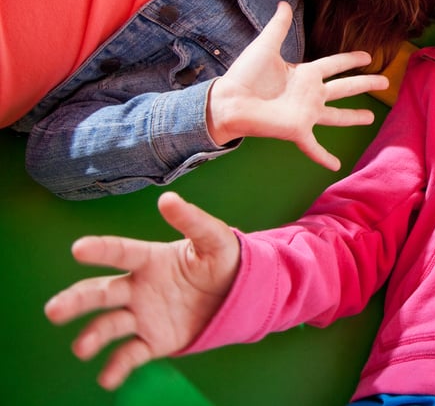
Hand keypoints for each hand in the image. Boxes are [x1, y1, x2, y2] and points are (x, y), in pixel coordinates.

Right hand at [43, 192, 238, 390]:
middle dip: (77, 300)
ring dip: (93, 336)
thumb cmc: (221, 260)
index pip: (121, 252)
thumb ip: (192, 221)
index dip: (101, 250)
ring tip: (82, 348)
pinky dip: (117, 367)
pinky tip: (107, 378)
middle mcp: (137, 287)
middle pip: (101, 292)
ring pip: (109, 325)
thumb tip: (167, 198)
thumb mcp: (213, 239)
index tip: (78, 248)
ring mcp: (142, 315)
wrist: (237, 294)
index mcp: (150, 259)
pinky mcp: (152, 341)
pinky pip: (130, 354)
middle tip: (55, 310)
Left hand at [206, 1, 388, 170]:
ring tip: (371, 118)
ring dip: (354, 118)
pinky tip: (336, 167)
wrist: (229, 101)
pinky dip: (324, 157)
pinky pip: (314, 146)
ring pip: (337, 116)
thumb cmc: (245, 75)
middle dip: (365, 85)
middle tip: (385, 82)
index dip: (351, 60)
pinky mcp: (298, 130)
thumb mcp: (265, 45)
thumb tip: (284, 3)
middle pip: (345, 88)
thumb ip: (278, 26)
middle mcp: (310, 94)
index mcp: (305, 73)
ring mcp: (306, 113)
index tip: (368, 56)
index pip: (335, 64)